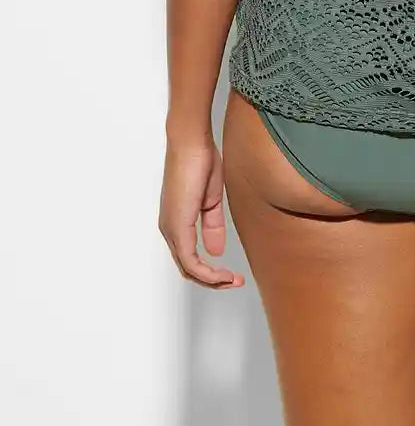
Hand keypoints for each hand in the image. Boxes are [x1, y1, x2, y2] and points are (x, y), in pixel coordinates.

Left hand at [158, 137, 244, 287]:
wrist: (192, 143)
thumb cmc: (200, 162)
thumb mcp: (211, 200)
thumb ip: (212, 226)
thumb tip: (216, 251)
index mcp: (177, 223)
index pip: (190, 258)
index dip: (211, 270)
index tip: (233, 273)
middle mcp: (169, 230)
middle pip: (188, 269)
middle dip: (212, 280)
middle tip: (234, 281)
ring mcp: (171, 229)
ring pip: (188, 268)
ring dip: (212, 279)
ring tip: (233, 280)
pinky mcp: (177, 227)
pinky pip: (190, 260)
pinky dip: (207, 271)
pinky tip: (222, 273)